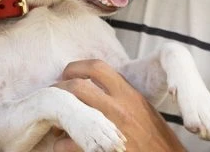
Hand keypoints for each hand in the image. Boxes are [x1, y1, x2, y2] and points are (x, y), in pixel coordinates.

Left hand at [52, 60, 184, 151]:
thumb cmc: (157, 139)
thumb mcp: (144, 109)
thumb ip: (123, 96)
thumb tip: (98, 89)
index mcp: (129, 95)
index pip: (98, 67)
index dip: (76, 67)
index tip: (68, 74)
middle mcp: (118, 108)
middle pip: (76, 87)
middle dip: (59, 90)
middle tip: (53, 96)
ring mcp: (108, 130)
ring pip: (69, 112)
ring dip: (56, 116)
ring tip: (56, 122)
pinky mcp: (101, 151)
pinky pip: (66, 144)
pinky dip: (60, 144)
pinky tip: (64, 145)